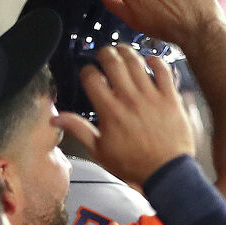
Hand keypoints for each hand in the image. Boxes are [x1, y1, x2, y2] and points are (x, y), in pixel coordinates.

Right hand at [57, 48, 194, 185]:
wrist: (167, 172)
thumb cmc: (134, 164)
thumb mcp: (100, 151)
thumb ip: (79, 129)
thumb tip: (55, 119)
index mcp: (109, 110)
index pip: (91, 77)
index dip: (87, 71)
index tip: (89, 74)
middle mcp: (129, 99)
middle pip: (112, 61)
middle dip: (105, 54)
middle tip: (105, 55)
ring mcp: (151, 96)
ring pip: (136, 61)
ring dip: (126, 52)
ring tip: (123, 52)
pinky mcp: (170, 97)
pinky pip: (163, 69)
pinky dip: (155, 61)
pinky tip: (150, 61)